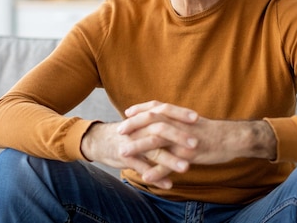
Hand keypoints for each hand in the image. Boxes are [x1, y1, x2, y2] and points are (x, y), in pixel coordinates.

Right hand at [80, 101, 198, 188]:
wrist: (98, 140)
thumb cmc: (126, 132)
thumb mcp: (141, 122)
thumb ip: (158, 120)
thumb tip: (181, 121)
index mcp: (145, 118)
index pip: (164, 111)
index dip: (180, 113)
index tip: (198, 118)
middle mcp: (139, 128)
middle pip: (160, 128)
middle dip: (179, 136)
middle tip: (196, 143)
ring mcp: (131, 142)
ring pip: (153, 150)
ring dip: (170, 160)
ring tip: (186, 168)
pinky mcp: (125, 156)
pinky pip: (141, 167)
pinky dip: (155, 176)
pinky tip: (168, 184)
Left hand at [81, 101, 276, 188]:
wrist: (233, 139)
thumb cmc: (212, 131)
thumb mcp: (193, 122)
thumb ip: (179, 120)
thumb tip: (166, 119)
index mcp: (180, 116)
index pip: (156, 107)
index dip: (140, 109)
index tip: (127, 112)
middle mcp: (180, 124)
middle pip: (152, 120)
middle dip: (134, 125)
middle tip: (120, 130)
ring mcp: (183, 139)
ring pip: (157, 141)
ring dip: (138, 147)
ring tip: (123, 153)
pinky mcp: (189, 155)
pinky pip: (170, 164)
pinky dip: (156, 170)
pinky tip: (145, 176)